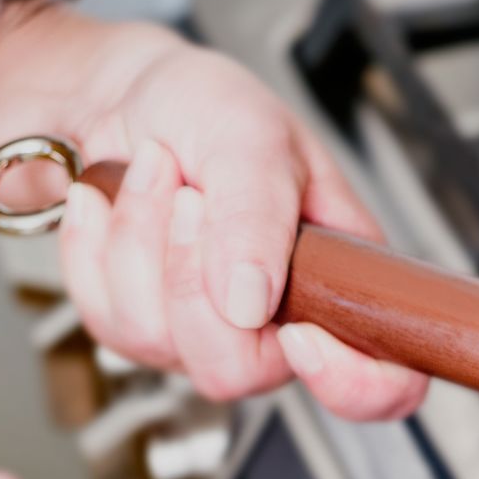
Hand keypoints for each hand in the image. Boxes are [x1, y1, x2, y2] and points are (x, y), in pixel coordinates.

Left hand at [56, 25, 427, 419]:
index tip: (299, 333)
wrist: (121, 95)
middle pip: (237, 372)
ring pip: (157, 341)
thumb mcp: (251, 136)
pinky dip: (93, 246)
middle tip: (191, 196)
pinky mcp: (136, 328)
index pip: (384, 383)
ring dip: (137, 240)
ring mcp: (204, 333)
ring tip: (152, 173)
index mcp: (342, 280)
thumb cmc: (206, 106)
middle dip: (191, 277)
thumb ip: (258, 217)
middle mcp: (278, 322)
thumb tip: (249, 303)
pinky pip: (105, 319)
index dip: (349, 381)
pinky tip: (111, 199)